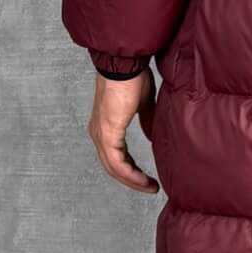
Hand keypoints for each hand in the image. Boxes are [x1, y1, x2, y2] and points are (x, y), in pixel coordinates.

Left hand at [87, 68, 158, 192]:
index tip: (146, 178)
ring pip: (113, 168)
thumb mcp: (143, 104)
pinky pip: (117, 163)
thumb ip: (146, 122)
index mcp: (105, 125)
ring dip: (132, 181)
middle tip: (149, 187)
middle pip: (112, 167)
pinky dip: (130, 174)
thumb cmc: (132, 77)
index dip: (131, 169)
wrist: (125, 65)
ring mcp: (100, 134)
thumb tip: (152, 136)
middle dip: (132, 180)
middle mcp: (98, 132)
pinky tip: (143, 179)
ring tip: (149, 187)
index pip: (115, 156)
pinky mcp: (107, 134)